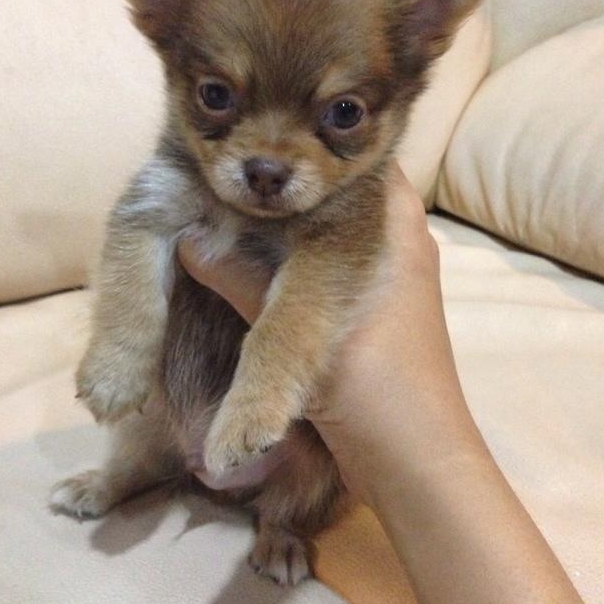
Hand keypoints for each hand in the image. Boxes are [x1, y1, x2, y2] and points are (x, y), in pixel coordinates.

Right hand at [177, 164, 473, 502]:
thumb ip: (239, 279)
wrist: (416, 464)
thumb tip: (187, 238)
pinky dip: (282, 263)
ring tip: (218, 210)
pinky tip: (241, 263)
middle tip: (215, 178)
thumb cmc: (375, 394)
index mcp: (390, 222)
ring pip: (319, 228)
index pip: (344, 154)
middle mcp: (392, 235)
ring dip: (275, 226)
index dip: (294, 140)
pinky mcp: (363, 309)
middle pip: (323, 190)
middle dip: (274, 187)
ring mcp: (378, 273)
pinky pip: (316, 266)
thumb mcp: (294, 333)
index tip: (237, 141)